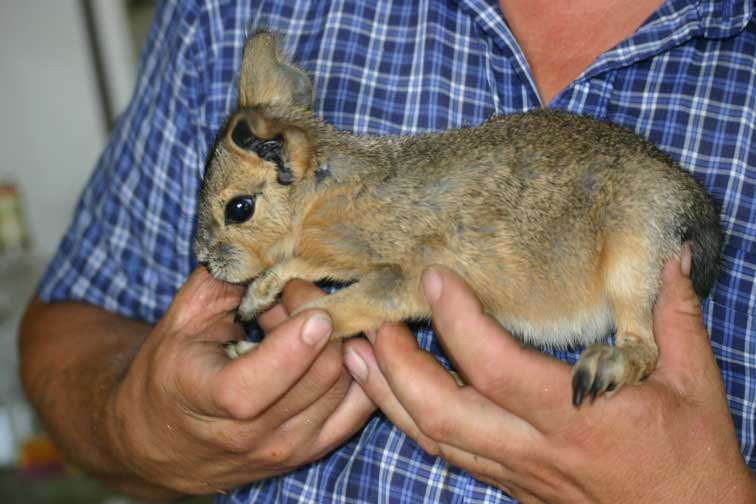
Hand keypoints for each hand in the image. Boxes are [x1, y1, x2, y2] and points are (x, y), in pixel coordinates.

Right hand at [107, 268, 373, 494]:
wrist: (163, 440)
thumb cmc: (173, 371)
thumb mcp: (183, 318)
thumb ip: (224, 280)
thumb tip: (272, 242)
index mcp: (202, 400)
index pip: (251, 389)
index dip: (292, 346)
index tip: (307, 304)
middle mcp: (249, 436)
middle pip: (319, 376)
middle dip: (321, 320)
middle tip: (295, 297)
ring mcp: (286, 449)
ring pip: (347, 386)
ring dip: (336, 342)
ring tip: (303, 323)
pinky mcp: (313, 450)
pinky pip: (361, 406)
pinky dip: (362, 368)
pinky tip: (339, 341)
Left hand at [344, 253, 755, 502]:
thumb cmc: (695, 465)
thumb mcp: (696, 387)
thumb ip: (673, 320)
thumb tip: (668, 261)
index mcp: (580, 418)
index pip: (497, 367)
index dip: (458, 320)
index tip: (434, 277)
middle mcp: (536, 448)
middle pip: (441, 410)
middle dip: (397, 363)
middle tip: (374, 318)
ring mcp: (517, 471)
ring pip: (433, 438)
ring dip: (388, 393)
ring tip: (356, 352)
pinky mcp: (511, 484)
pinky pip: (449, 453)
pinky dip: (411, 421)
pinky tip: (391, 394)